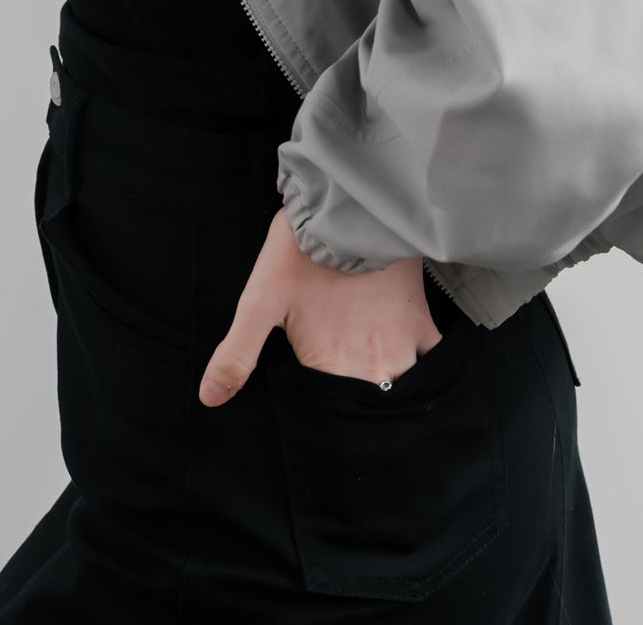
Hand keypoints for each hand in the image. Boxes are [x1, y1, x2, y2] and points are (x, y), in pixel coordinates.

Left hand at [197, 203, 442, 405]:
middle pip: (371, 405)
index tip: (324, 435)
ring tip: (379, 387)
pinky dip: (427, 369)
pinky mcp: (421, 320)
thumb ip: (237, 353)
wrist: (348, 207)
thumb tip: (209, 399)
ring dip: (392, 391)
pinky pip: (434, 358)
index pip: (335, 416)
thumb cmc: (299, 253)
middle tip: (354, 413)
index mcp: (330, 365)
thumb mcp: (260, 300)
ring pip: (403, 387)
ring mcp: (400, 344)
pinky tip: (413, 365)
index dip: (330, 426)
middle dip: (363, 415)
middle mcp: (370, 363)